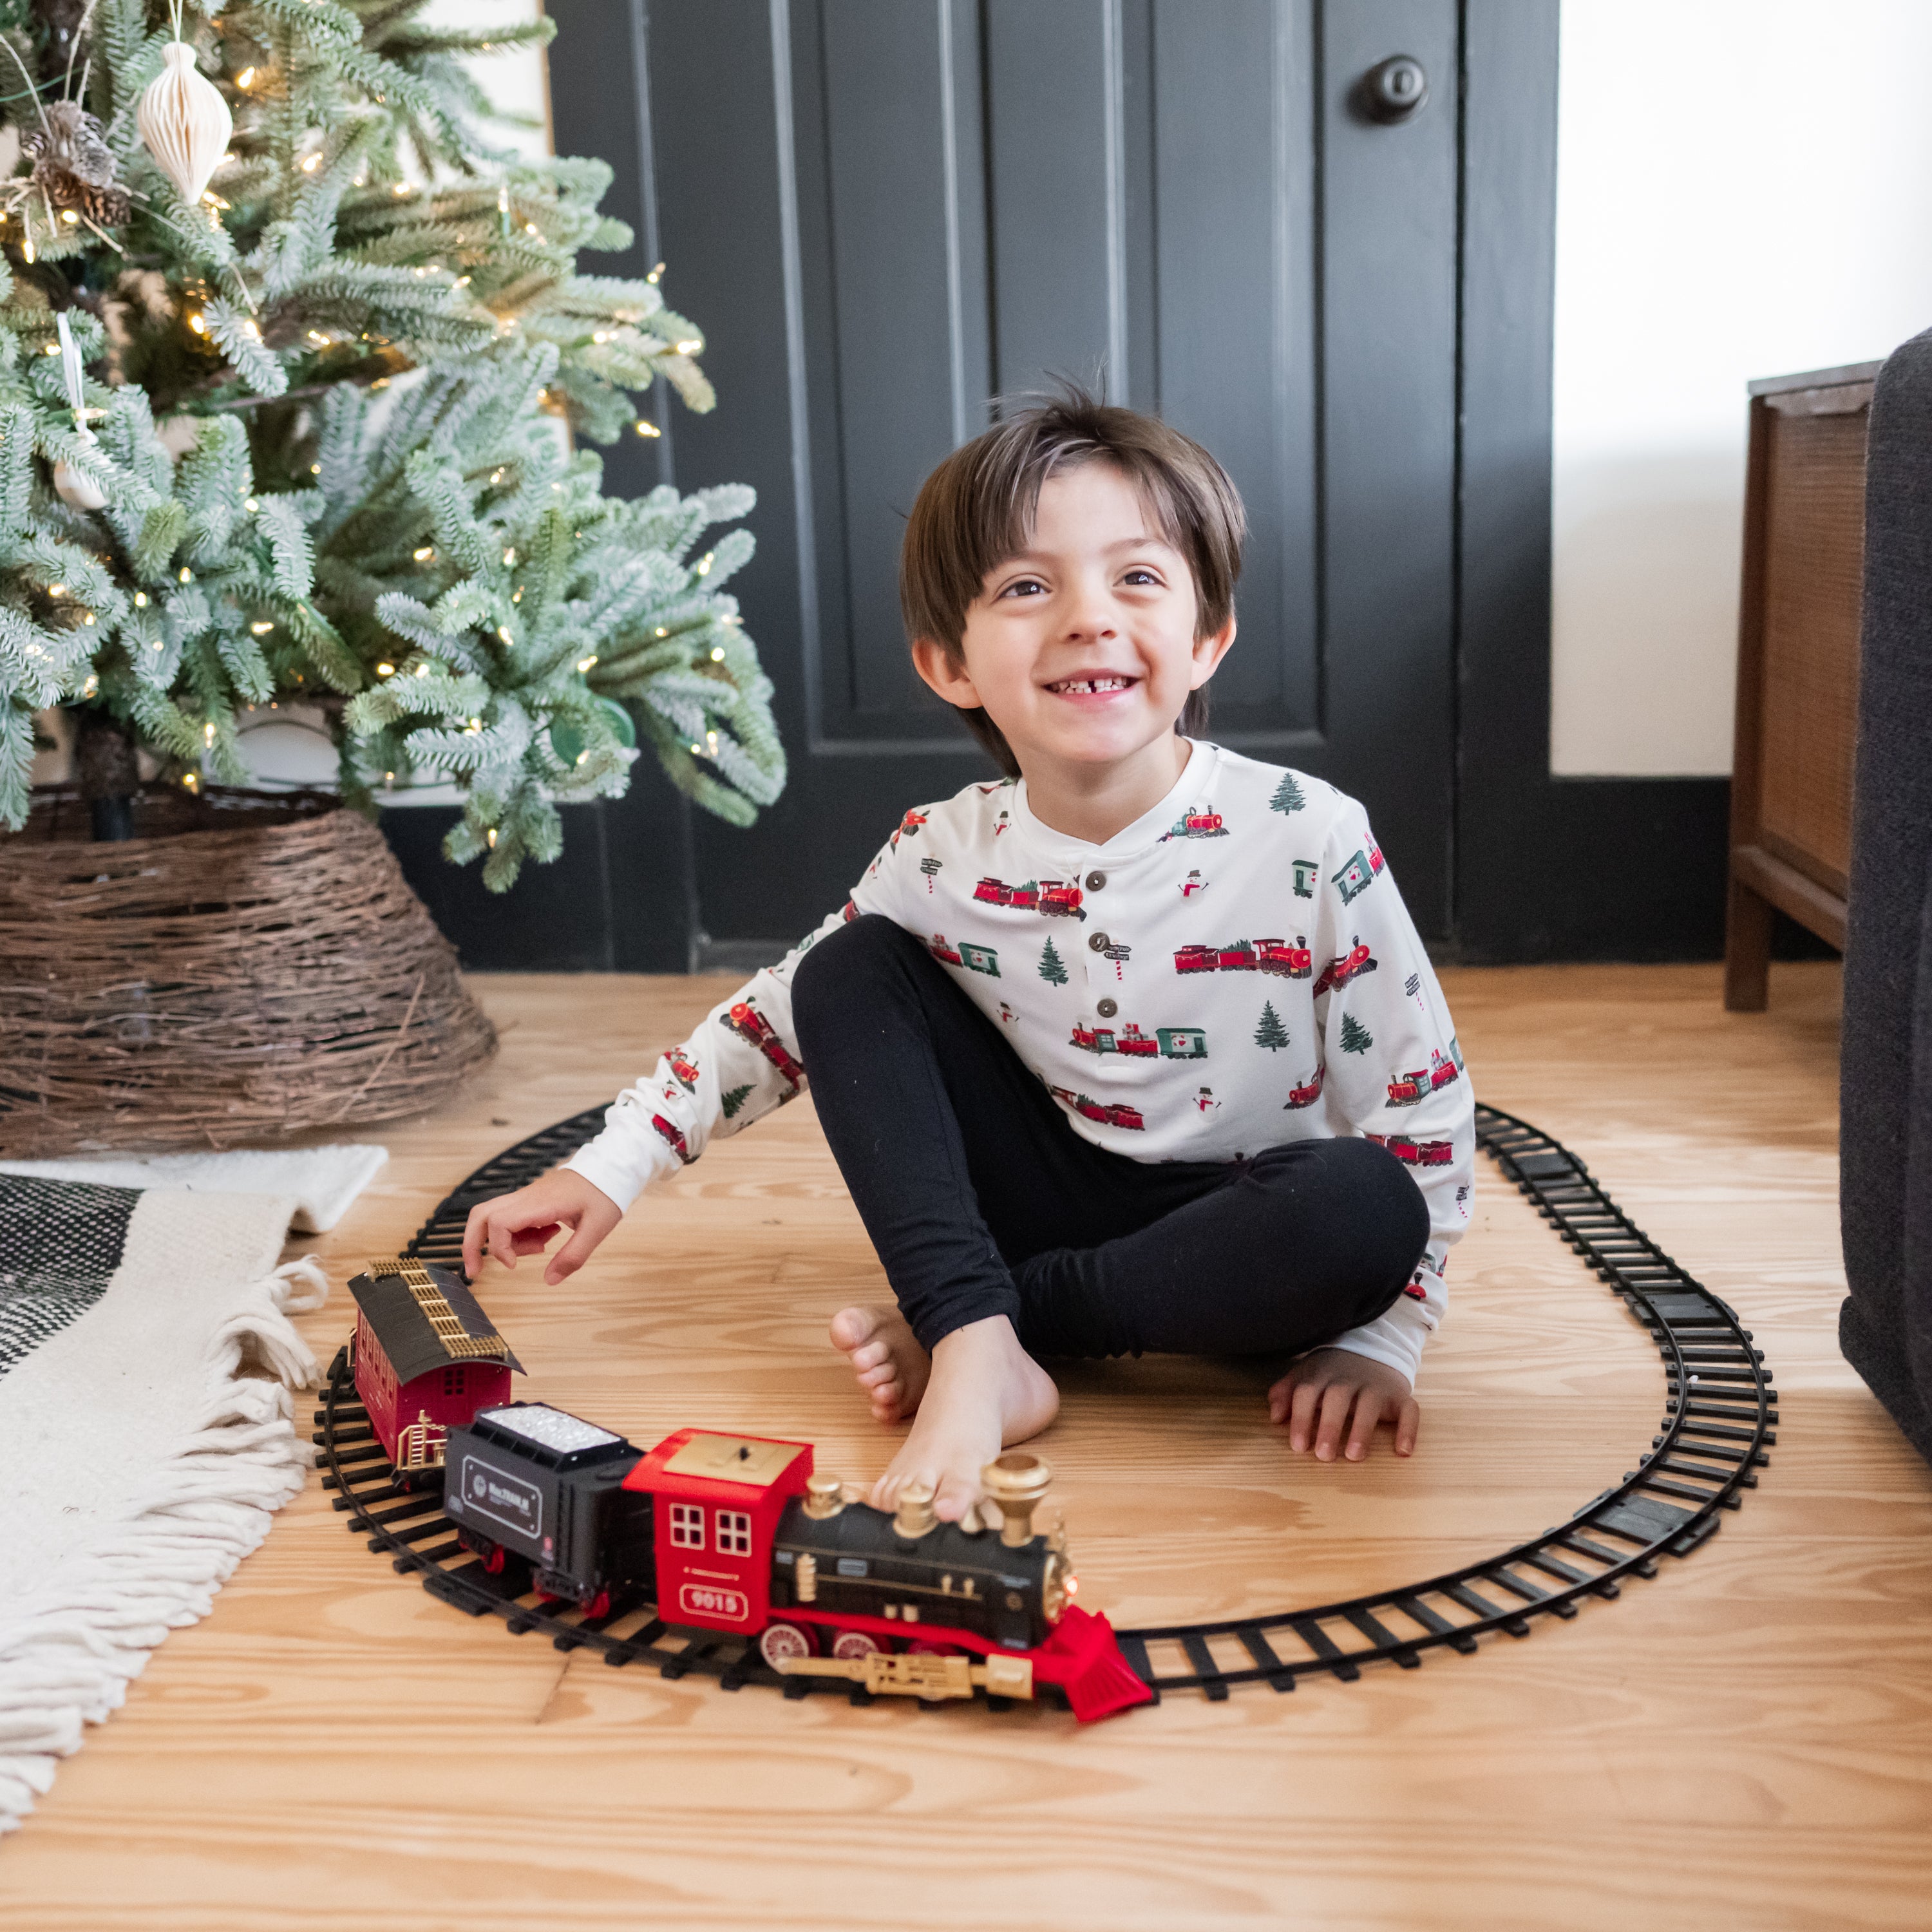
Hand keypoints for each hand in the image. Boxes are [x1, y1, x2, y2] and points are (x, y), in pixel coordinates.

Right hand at [461, 1170, 622, 1285]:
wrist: (610, 1168)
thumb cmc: (604, 1193)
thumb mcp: (597, 1229)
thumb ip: (573, 1256)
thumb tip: (550, 1280)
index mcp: (541, 1203)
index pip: (499, 1222)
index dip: (499, 1248)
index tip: (514, 1266)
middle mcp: (526, 1197)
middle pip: (480, 1215)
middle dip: (472, 1244)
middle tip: (475, 1271)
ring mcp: (526, 1197)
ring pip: (493, 1217)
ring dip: (505, 1241)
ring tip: (539, 1248)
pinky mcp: (530, 1199)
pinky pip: (511, 1217)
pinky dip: (518, 1234)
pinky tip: (545, 1237)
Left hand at [1268, 1347, 1418, 1460]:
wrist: (1374, 1349)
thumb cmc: (1333, 1373)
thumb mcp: (1307, 1375)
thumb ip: (1288, 1392)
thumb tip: (1274, 1416)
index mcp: (1322, 1374)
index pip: (1307, 1392)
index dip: (1300, 1418)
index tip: (1298, 1446)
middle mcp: (1349, 1378)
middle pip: (1338, 1397)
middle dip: (1330, 1426)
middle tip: (1323, 1456)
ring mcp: (1376, 1386)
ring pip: (1370, 1404)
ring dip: (1362, 1430)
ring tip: (1354, 1455)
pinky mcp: (1400, 1396)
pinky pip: (1409, 1410)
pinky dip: (1408, 1430)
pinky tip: (1403, 1451)